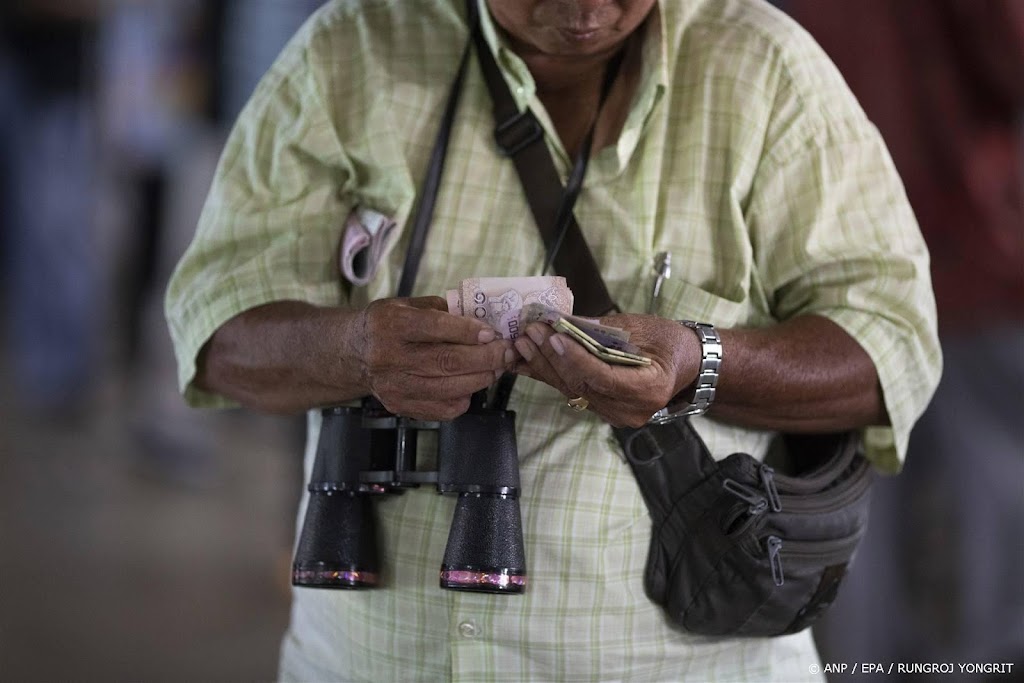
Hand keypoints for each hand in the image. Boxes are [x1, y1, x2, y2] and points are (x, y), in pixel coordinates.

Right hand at [352, 296, 513, 419]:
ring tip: (497, 368)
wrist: (355, 352)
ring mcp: (392, 385)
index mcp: (390, 324)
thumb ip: (442, 309)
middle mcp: (388, 356)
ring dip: (481, 379)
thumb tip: (483, 320)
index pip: (436, 328)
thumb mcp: (408, 304)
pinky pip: (442, 409)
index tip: (492, 334)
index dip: (469, 332)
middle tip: (506, 352)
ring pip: (448, 388)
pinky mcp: (398, 406)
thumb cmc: (390, 324)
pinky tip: (472, 385)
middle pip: (447, 362)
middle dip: (485, 358)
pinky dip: (464, 398)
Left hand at [512, 314, 699, 427]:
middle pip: (583, 385)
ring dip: (545, 366)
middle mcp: (632, 410)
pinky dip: (551, 374)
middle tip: (530, 333)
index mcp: (650, 389)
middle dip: (552, 358)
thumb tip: (566, 322)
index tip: (554, 337)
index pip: (604, 377)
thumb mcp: (643, 327)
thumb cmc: (670, 342)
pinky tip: (528, 360)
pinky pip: (573, 392)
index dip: (576, 358)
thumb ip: (604, 328)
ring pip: (573, 391)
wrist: (685, 365)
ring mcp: (617, 415)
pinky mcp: (604, 411)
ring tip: (523, 343)